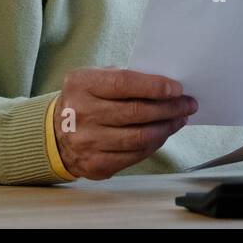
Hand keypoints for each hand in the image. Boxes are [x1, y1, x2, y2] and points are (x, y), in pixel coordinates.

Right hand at [53, 68, 196, 179]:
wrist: (55, 133)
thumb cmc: (86, 100)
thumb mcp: (96, 79)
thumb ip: (125, 78)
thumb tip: (167, 86)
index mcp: (82, 84)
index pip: (125, 83)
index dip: (155, 86)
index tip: (177, 88)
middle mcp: (81, 113)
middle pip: (136, 112)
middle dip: (169, 108)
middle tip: (188, 104)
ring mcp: (87, 142)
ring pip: (139, 137)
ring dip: (167, 127)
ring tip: (180, 118)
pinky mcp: (95, 164)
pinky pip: (135, 155)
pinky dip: (155, 144)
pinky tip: (163, 134)